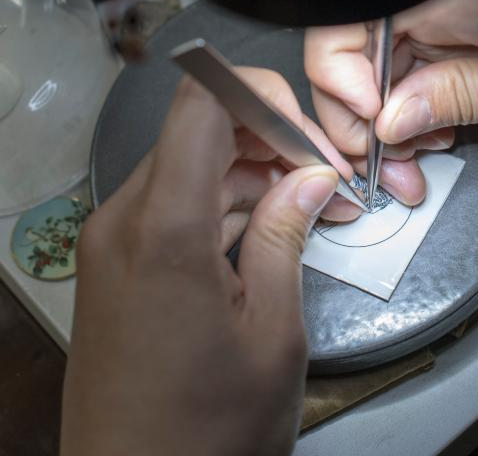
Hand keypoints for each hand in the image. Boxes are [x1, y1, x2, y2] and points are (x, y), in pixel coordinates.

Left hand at [61, 72, 338, 455]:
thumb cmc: (201, 438)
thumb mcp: (272, 335)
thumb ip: (288, 236)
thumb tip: (310, 179)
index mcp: (164, 230)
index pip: (203, 101)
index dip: (260, 94)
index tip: (307, 126)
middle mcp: (124, 222)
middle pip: (201, 131)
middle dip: (270, 141)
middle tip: (326, 177)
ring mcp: (112, 243)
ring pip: (189, 166)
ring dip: (250, 174)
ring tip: (309, 208)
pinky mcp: (114, 264)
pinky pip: (171, 204)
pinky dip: (220, 204)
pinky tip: (267, 228)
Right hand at [305, 0, 477, 147]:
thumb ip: (459, 102)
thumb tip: (388, 119)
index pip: (343, 24)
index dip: (340, 86)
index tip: (374, 134)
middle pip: (354, 33)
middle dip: (361, 108)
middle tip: (393, 165)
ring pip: (385, 38)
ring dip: (393, 100)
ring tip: (426, 151)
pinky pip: (423, 31)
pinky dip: (422, 79)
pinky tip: (445, 115)